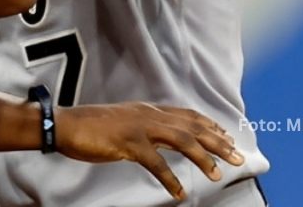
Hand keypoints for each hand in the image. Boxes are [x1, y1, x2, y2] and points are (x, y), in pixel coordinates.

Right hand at [55, 102, 244, 201]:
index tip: (227, 136)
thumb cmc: (90, 126)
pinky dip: (169, 178)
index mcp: (147, 110)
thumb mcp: (123, 121)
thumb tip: (158, 138)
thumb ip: (143, 126)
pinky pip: (155, 162)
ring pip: (181, 140)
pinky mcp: (127, 143)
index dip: (209, 125)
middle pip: (191, 127)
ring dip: (202, 157)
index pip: (186, 115)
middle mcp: (148, 115)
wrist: (65, 124)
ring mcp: (138, 128)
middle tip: (238, 156)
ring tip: (217, 174)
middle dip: (217, 142)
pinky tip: (179, 192)